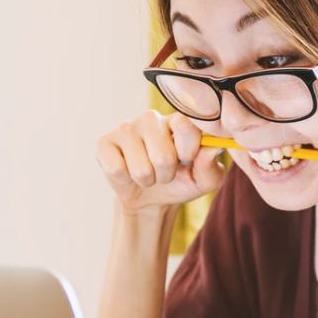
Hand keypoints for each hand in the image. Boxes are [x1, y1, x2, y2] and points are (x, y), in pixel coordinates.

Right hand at [95, 110, 225, 213]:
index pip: (186, 125)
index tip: (187, 159)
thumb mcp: (204, 180)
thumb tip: (212, 148)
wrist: (151, 199)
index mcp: (178, 121)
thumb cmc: (181, 182)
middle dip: (167, 174)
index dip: (189, 150)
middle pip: (163, 155)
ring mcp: (126, 128)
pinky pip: (117, 169)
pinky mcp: (104, 142)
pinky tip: (127, 173)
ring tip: (148, 174)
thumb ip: (211, 165)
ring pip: (141, 167)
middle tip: (165, 173)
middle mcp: (151, 118)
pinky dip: (126, 180)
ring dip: (148, 180)